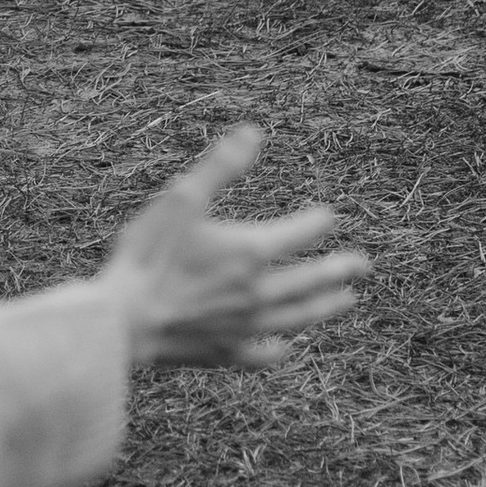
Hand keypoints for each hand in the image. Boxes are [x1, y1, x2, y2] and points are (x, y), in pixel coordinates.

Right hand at [94, 125, 364, 370]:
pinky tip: (285, 348)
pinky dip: (278, 351)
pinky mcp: (223, 352)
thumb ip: (220, 167)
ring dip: (324, 307)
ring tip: (346, 301)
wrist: (122, 320)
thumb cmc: (147, 255)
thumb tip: (253, 133)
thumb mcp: (181, 200)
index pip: (298, 233)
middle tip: (362, 265)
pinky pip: (260, 353)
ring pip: (296, 317)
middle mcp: (257, 292)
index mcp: (250, 251)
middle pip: (310, 280)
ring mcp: (243, 326)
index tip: (330, 215)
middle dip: (338, 270)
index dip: (316, 222)